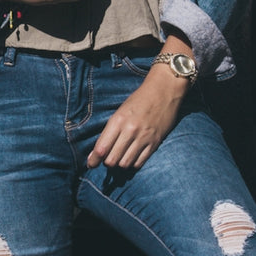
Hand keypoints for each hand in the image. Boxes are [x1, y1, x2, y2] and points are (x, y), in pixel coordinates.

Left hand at [88, 36, 194, 169]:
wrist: (164, 91)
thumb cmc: (139, 100)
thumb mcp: (120, 112)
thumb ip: (110, 131)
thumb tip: (98, 151)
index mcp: (118, 121)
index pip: (101, 148)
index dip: (93, 160)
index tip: (90, 164)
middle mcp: (130, 131)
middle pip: (112, 160)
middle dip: (107, 162)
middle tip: (107, 159)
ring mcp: (143, 138)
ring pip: (125, 164)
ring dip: (120, 164)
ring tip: (119, 158)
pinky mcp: (155, 143)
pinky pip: (139, 162)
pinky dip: (133, 164)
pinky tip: (131, 157)